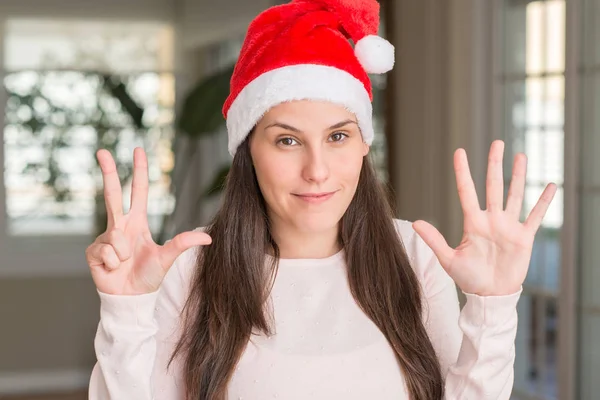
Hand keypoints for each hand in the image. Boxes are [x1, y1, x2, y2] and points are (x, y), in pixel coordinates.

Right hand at [86, 147, 211, 294]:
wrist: (130, 298)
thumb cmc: (148, 277)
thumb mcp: (167, 258)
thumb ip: (183, 244)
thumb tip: (208, 237)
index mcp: (137, 222)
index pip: (138, 190)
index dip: (139, 171)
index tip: (138, 150)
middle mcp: (120, 225)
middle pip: (113, 193)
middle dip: (108, 171)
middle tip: (102, 150)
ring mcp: (105, 237)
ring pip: (114, 235)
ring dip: (123, 254)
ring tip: (125, 264)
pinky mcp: (93, 251)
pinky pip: (106, 251)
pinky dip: (113, 263)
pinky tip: (113, 269)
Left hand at [413, 140, 556, 296]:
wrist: (489, 296)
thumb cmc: (468, 278)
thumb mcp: (448, 259)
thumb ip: (433, 239)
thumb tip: (414, 222)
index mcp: (473, 222)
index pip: (467, 191)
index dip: (463, 171)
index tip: (460, 152)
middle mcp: (491, 220)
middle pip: (493, 186)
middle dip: (495, 164)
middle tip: (497, 143)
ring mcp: (508, 227)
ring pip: (515, 195)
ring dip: (518, 176)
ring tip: (520, 156)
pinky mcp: (524, 238)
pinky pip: (535, 217)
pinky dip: (543, 202)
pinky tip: (549, 186)